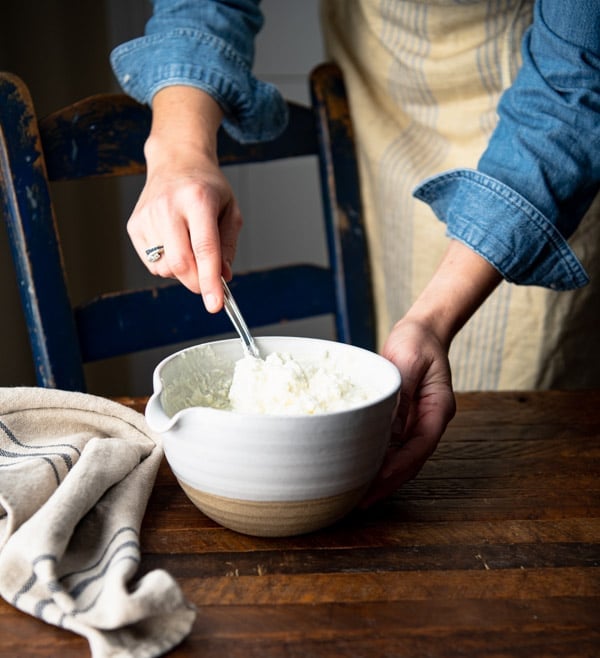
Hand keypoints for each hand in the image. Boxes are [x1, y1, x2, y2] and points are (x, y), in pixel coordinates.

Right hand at [127, 85, 240, 311]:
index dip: (209, 280)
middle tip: (208, 283)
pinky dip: (167, 264)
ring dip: (182, 270)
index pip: (204, 248)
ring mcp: (147, 216)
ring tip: (189, 245)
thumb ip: (228, 245)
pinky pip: (152, 263)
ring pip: (165, 268)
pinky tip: (174, 242)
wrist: (175, 161)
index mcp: (198, 199)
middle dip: (197, 282)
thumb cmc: (206, 187)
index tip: (215, 305)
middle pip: (180, 263)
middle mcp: (168, 206)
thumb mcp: (230, 210)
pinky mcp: (134, 225)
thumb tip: (222, 277)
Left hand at [361, 317, 455, 505]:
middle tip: (362, 501)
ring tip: (357, 495)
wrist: (421, 331)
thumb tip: (387, 426)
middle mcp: (429, 421)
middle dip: (389, 482)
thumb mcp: (408, 360)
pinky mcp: (402, 420)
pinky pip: (390, 445)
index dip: (401, 465)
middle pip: (411, 460)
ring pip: (401, 458)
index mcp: (439, 409)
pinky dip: (377, 459)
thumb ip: (400, 393)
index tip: (379, 479)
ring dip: (382, 477)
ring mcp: (417, 423)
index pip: (421, 445)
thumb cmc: (417, 341)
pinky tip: (359, 469)